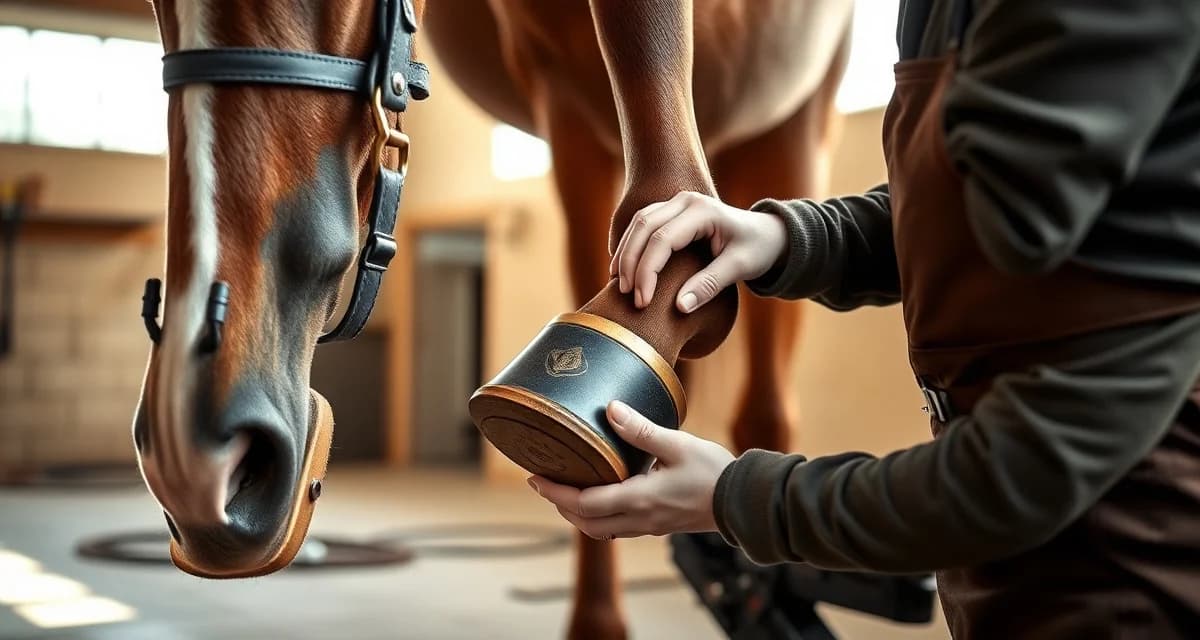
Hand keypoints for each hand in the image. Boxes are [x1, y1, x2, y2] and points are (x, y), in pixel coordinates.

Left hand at [527, 400, 734, 539]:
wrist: (744, 501)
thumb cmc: (714, 471)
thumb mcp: (678, 444)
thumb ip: (642, 430)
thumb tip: (610, 409)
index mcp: (640, 499)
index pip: (585, 503)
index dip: (555, 493)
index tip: (535, 478)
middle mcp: (640, 519)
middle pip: (586, 523)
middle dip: (560, 505)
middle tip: (543, 483)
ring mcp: (649, 526)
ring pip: (600, 529)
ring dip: (577, 515)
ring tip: (565, 491)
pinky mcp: (658, 526)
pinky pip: (617, 528)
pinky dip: (598, 517)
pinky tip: (600, 497)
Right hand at [610, 191, 786, 312]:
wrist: (767, 233)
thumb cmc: (757, 249)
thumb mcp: (739, 268)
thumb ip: (709, 286)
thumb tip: (679, 307)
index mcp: (703, 211)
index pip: (663, 240)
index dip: (647, 271)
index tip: (643, 301)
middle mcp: (686, 200)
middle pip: (644, 226)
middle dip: (630, 261)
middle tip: (625, 294)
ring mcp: (678, 202)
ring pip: (639, 222)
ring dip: (626, 252)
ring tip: (618, 283)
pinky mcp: (672, 211)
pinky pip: (643, 224)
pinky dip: (631, 245)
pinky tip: (624, 268)